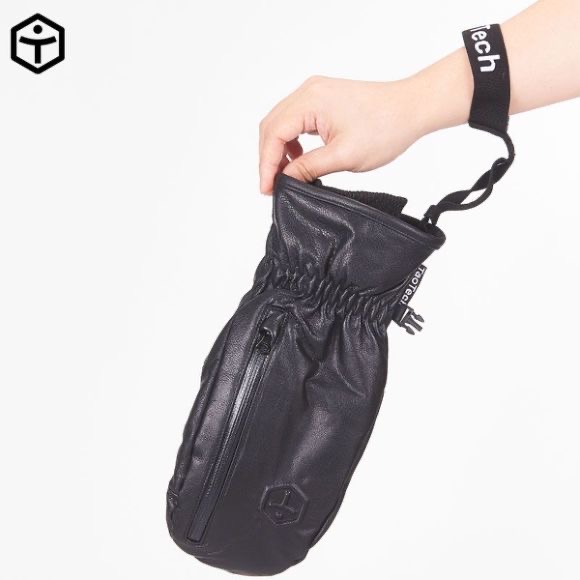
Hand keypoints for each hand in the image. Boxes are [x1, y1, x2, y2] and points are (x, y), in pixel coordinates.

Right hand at [258, 75, 441, 193]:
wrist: (412, 109)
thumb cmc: (386, 128)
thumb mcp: (344, 156)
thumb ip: (309, 168)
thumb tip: (285, 180)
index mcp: (310, 101)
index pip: (273, 134)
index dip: (266, 165)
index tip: (266, 189)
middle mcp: (308, 91)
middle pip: (271, 126)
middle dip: (268, 158)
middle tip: (271, 186)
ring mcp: (315, 93)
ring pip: (281, 123)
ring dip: (278, 150)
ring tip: (285, 175)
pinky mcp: (323, 100)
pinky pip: (295, 120)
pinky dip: (291, 141)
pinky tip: (299, 159)